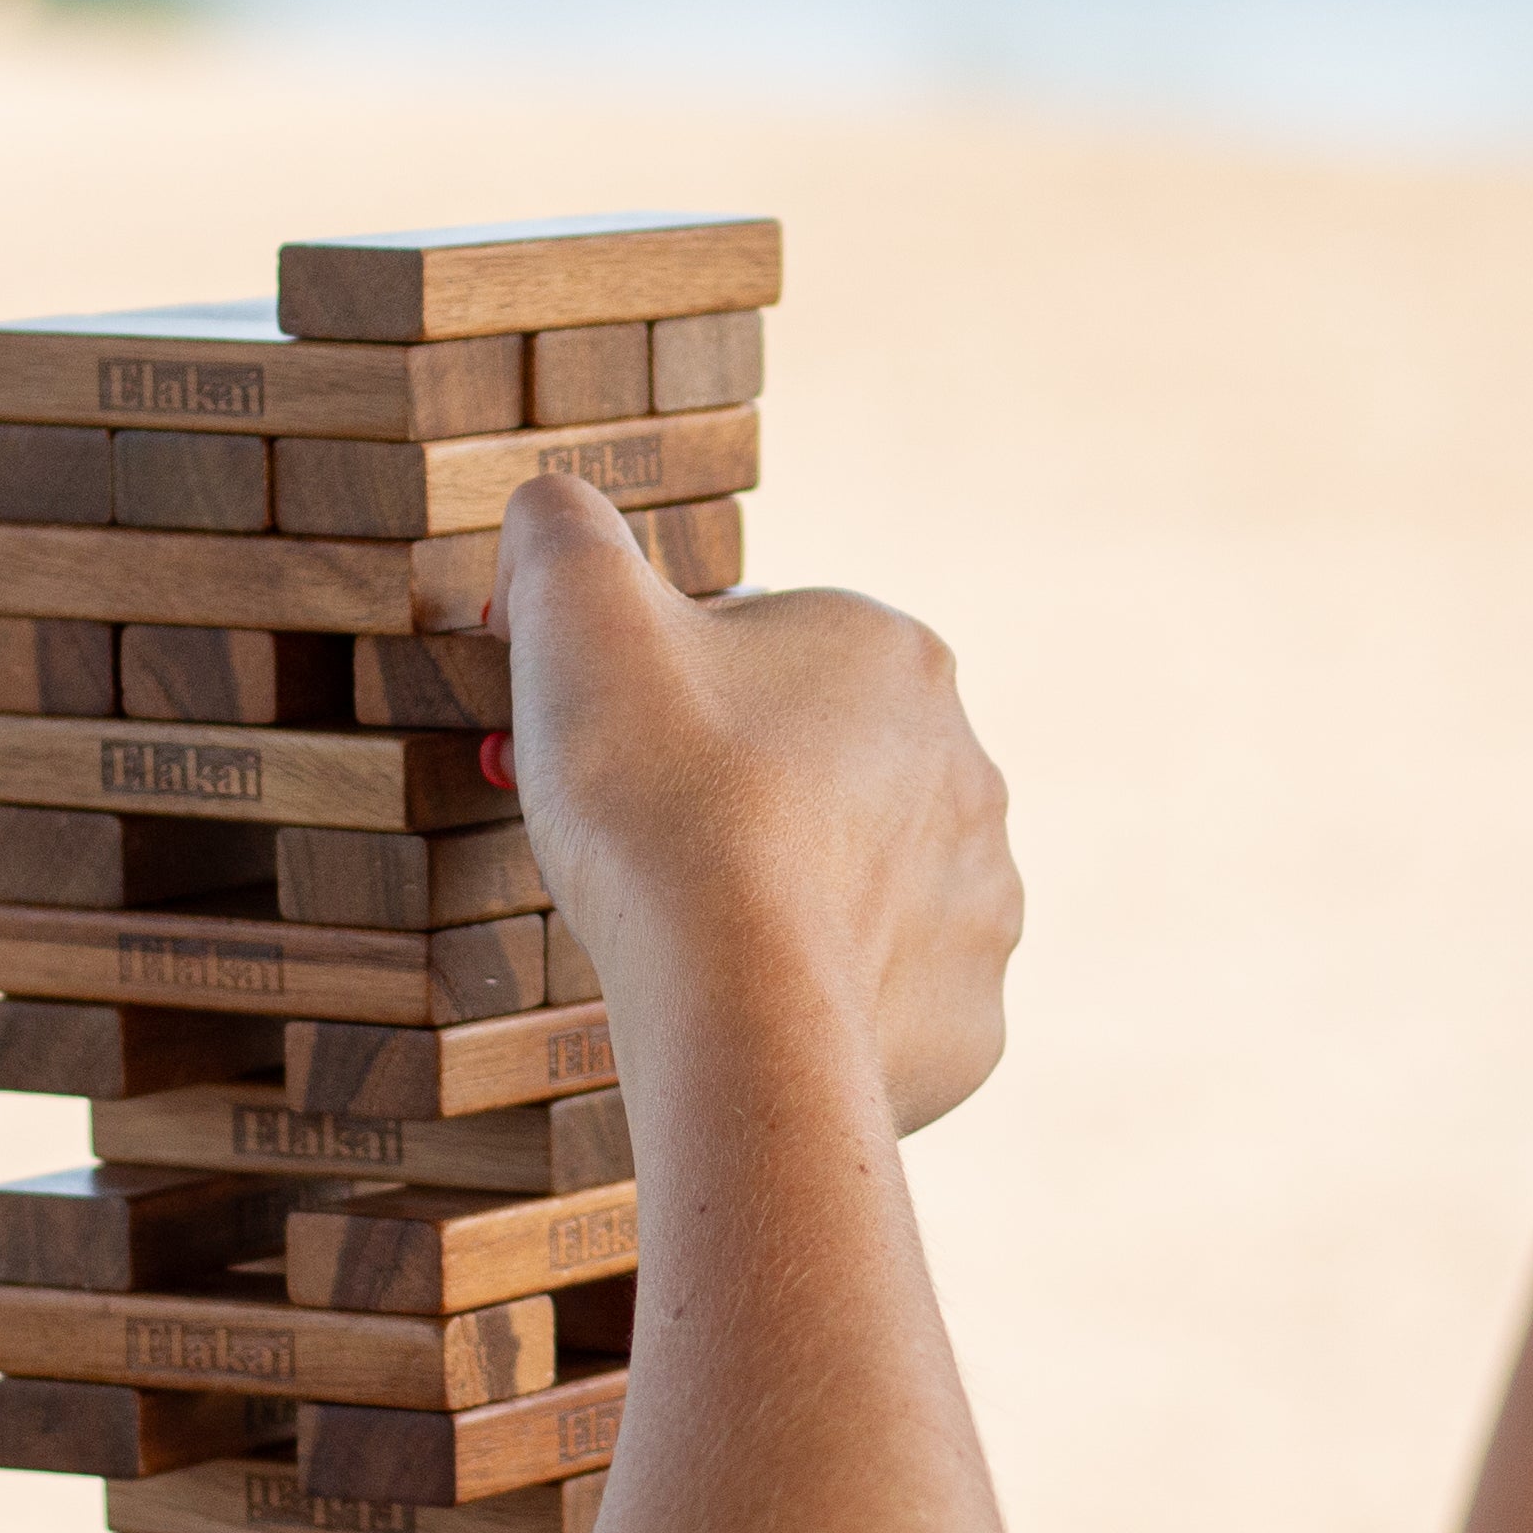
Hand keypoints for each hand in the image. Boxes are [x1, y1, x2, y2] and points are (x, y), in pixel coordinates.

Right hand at [488, 473, 1020, 1134]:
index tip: (601, 758)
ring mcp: (981, 905)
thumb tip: (550, 509)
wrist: (735, 1000)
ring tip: (689, 942)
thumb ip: (560, 529)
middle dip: (727, 801)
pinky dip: (826, 1007)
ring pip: (862, 890)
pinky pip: (891, 1004)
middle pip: (816, 776)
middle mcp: (969, 770)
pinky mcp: (970, 1023)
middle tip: (631, 853)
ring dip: (784, 903)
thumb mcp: (573, 606)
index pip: (758, 659)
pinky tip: (751, 1013)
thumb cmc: (659, 795)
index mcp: (894, 654)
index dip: (660, 700)